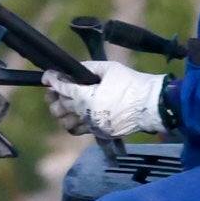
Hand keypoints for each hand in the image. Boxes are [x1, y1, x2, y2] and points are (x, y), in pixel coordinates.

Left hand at [45, 62, 165, 139]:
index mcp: (86, 97)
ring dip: (63, 114)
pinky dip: (75, 124)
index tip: (47, 76)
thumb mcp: (110, 68)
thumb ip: (89, 67)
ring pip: (67, 124)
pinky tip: (78, 116)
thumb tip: (75, 68)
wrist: (151, 104)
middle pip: (60, 108)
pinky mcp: (101, 133)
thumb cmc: (132, 83)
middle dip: (54, 97)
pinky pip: (81, 131)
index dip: (52, 81)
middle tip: (56, 89)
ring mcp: (93, 126)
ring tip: (66, 105)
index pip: (62, 89)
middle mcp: (86, 114)